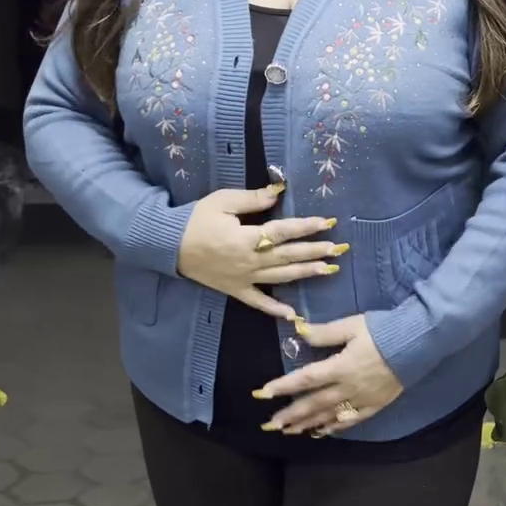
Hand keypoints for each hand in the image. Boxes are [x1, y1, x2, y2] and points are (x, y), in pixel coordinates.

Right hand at [177, 186, 343, 319]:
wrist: (168, 246)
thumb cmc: (196, 219)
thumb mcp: (222, 201)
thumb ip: (252, 199)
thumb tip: (279, 191)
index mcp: (246, 237)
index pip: (283, 231)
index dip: (306, 227)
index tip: (327, 223)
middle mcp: (249, 260)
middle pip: (288, 256)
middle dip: (314, 251)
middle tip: (337, 249)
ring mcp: (243, 278)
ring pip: (280, 277)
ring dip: (305, 273)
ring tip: (328, 270)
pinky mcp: (235, 290)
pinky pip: (258, 302)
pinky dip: (275, 309)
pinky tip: (292, 314)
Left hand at [254, 315, 402, 434]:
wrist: (416, 344)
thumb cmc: (383, 331)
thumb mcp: (351, 326)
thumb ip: (325, 333)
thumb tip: (299, 332)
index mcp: (340, 367)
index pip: (305, 379)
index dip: (282, 387)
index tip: (262, 394)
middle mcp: (347, 388)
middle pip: (313, 404)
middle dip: (290, 415)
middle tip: (269, 425)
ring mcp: (361, 399)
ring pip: (329, 416)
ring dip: (307, 424)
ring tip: (288, 431)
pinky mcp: (374, 405)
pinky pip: (351, 420)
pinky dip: (334, 427)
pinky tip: (322, 431)